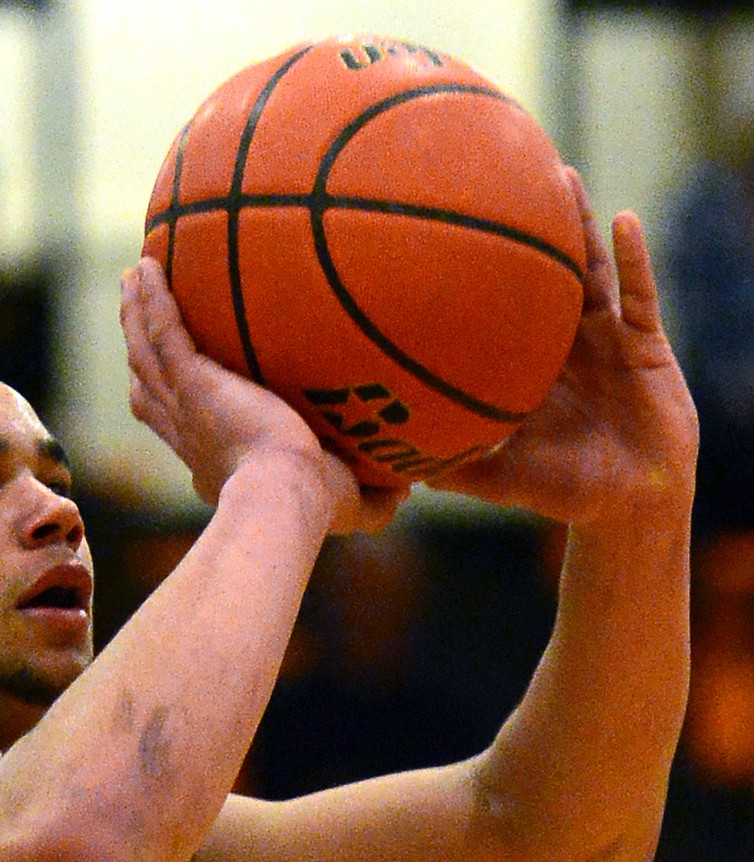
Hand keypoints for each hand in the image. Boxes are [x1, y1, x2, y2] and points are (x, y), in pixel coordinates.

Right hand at [121, 256, 405, 534]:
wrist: (285, 498)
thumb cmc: (315, 509)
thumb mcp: (349, 506)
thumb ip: (375, 499)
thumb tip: (405, 492)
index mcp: (216, 459)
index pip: (186, 426)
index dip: (177, 402)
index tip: (184, 379)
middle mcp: (191, 433)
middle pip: (151, 384)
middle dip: (141, 351)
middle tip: (135, 316)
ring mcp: (187, 406)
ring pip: (147, 353)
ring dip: (134, 316)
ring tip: (132, 279)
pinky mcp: (192, 382)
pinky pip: (163, 331)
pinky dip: (150, 301)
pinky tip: (146, 266)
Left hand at [437, 171, 697, 526]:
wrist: (631, 503)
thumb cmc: (567, 494)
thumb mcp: (505, 480)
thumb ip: (460, 470)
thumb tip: (402, 470)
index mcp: (525, 366)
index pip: (495, 313)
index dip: (473, 276)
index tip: (440, 235)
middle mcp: (563, 343)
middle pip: (538, 275)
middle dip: (521, 228)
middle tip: (494, 175)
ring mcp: (605, 338)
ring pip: (588, 269)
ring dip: (577, 223)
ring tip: (558, 174)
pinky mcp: (644, 342)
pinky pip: (639, 293)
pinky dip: (634, 259)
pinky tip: (625, 220)